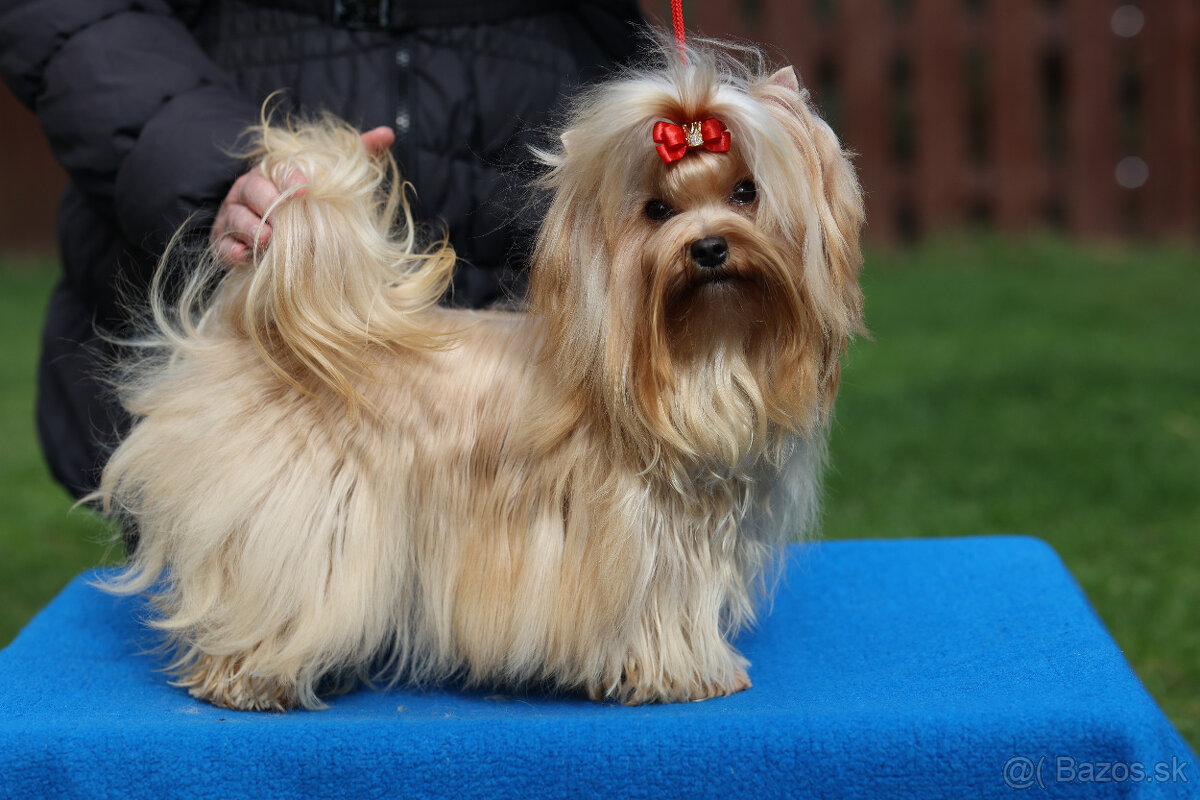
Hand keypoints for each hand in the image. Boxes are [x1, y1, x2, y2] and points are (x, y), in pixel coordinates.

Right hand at [211, 126, 395, 265]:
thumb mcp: (332, 178)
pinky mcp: (224, 243)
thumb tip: (388, 134)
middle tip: (284, 217)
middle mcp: (249, 191)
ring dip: (251, 229)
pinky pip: (223, 246)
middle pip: (253, 190)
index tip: (305, 188)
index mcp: (274, 172)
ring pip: (236, 218)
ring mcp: (234, 217)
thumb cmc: (306, 205)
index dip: (291, 177)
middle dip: (268, 203)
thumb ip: (358, 153)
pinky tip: (245, 256)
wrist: (277, 237)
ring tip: (268, 240)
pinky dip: (233, 250)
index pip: (279, 168)